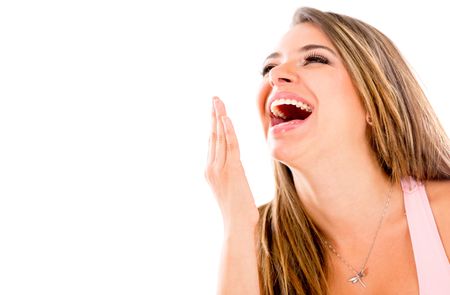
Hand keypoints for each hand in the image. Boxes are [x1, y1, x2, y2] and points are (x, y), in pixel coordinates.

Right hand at [205, 97, 258, 232]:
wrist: (237, 226)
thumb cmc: (238, 211)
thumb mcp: (232, 188)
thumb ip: (231, 174)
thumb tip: (235, 166)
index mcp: (211, 170)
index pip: (213, 142)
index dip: (214, 125)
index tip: (216, 111)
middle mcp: (211, 167)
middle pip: (213, 136)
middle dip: (214, 115)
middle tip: (214, 99)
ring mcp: (219, 169)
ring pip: (219, 138)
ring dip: (219, 117)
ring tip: (218, 102)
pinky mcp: (231, 170)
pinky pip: (229, 146)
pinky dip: (227, 131)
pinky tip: (226, 119)